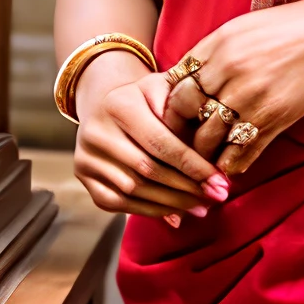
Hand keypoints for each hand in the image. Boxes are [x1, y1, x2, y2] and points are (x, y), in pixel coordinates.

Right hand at [72, 50, 229, 225]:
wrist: (106, 104)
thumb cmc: (147, 98)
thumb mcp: (164, 90)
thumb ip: (184, 114)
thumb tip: (206, 155)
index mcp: (118, 104)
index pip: (160, 142)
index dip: (192, 165)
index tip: (220, 181)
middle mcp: (95, 131)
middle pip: (147, 169)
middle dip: (186, 188)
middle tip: (216, 197)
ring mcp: (86, 157)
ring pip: (133, 190)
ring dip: (171, 203)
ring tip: (201, 207)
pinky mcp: (83, 177)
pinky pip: (118, 203)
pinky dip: (149, 211)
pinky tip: (175, 213)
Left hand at [162, 0, 303, 175]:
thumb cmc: (300, 25)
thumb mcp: (249, 26)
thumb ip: (218, 50)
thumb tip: (192, 75)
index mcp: (218, 42)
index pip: (174, 81)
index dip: (169, 104)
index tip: (173, 118)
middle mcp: (228, 69)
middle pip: (182, 112)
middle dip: (178, 133)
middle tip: (179, 147)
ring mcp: (250, 95)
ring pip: (207, 139)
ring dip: (203, 156)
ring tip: (203, 166)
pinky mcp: (275, 117)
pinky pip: (240, 153)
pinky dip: (232, 165)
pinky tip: (232, 168)